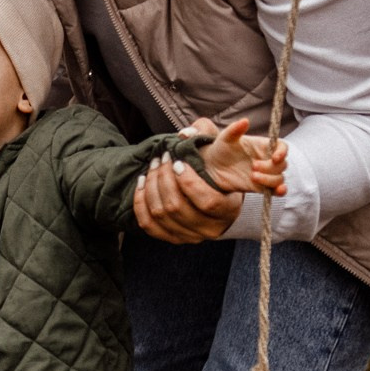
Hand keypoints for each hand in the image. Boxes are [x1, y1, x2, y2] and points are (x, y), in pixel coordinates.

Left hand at [133, 119, 241, 243]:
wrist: (213, 192)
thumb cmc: (217, 168)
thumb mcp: (219, 148)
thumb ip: (206, 134)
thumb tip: (186, 132)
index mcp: (228, 209)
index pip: (208, 202)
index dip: (189, 182)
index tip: (178, 162)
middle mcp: (210, 229)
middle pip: (177, 207)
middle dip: (164, 178)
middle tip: (162, 158)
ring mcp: (190, 237)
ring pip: (161, 214)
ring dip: (151, 186)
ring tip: (153, 165)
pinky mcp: (172, 238)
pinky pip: (148, 225)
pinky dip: (141, 202)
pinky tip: (142, 182)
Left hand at [197, 118, 287, 196]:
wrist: (212, 167)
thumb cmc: (221, 148)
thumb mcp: (225, 138)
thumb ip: (235, 129)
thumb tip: (245, 121)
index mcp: (263, 146)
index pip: (282, 147)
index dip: (282, 152)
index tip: (275, 157)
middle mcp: (267, 160)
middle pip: (282, 165)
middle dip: (270, 167)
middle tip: (253, 166)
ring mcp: (265, 174)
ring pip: (279, 178)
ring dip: (270, 179)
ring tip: (253, 177)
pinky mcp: (260, 187)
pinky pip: (275, 190)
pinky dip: (279, 191)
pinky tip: (277, 191)